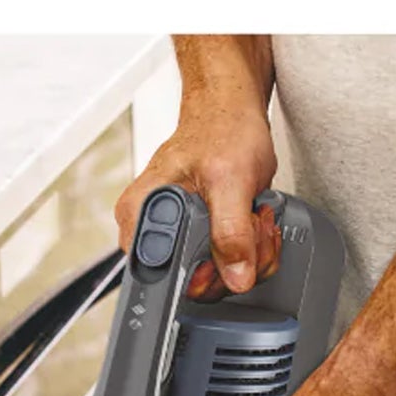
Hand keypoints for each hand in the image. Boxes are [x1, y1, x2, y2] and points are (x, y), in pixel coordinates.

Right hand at [115, 101, 280, 300]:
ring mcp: (177, 235)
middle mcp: (152, 229)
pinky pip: (228, 263)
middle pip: (195, 284)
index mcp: (141, 215)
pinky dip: (251, 247)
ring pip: (218, 277)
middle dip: (236, 260)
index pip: (163, 279)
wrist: (232, 111)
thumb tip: (235, 276)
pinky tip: (253, 219)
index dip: (203, 276)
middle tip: (250, 222)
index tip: (230, 252)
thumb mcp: (230, 181)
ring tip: (254, 214)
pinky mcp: (199, 236)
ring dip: (251, 251)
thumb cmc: (221, 129)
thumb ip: (231, 232)